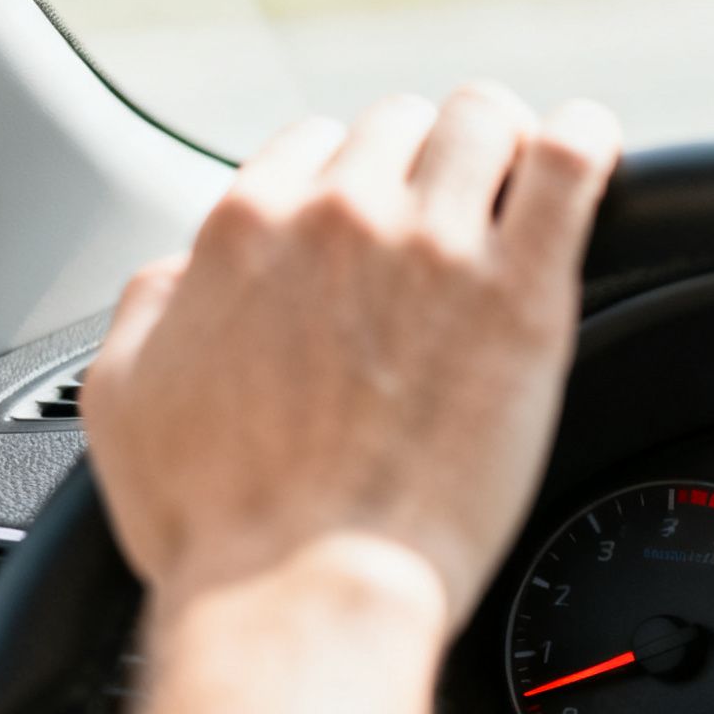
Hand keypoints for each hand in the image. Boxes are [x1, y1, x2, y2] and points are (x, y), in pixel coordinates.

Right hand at [82, 85, 620, 713]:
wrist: (303, 592)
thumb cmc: (221, 529)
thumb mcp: (125, 401)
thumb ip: (154, 307)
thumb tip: (185, 273)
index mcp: (247, 234)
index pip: (317, 146)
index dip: (355, 186)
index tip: (379, 234)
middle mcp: (338, 218)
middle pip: (404, 127)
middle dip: (428, 171)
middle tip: (450, 239)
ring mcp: (434, 246)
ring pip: (484, 121)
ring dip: (503, 155)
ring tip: (519, 207)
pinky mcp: (520, 290)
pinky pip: (572, 159)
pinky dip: (586, 146)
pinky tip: (588, 167)